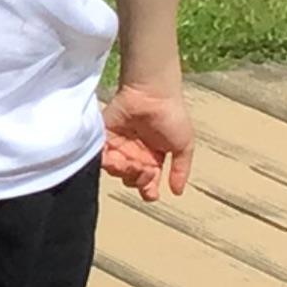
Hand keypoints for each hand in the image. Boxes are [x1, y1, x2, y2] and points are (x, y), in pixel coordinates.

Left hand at [101, 79, 193, 201]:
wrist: (152, 93)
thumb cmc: (172, 115)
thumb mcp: (184, 144)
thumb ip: (181, 169)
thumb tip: (177, 192)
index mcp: (153, 158)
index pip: (149, 182)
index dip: (149, 191)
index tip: (151, 193)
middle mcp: (136, 155)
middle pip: (131, 180)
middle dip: (137, 180)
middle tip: (144, 167)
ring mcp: (120, 146)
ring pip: (116, 171)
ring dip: (123, 171)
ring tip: (130, 162)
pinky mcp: (105, 137)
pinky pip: (102, 156)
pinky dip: (107, 161)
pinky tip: (117, 158)